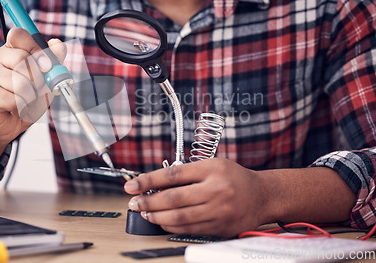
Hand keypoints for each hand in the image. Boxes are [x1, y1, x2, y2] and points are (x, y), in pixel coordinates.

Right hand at [0, 27, 65, 144]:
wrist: (7, 124)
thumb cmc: (26, 97)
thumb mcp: (45, 78)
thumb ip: (53, 61)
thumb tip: (58, 44)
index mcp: (10, 49)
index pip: (18, 34)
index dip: (36, 49)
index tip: (47, 65)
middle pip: (23, 59)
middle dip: (38, 78)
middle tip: (37, 88)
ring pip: (21, 82)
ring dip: (32, 96)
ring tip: (26, 99)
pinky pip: (15, 99)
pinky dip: (23, 107)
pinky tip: (17, 108)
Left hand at [124, 158, 267, 237]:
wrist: (263, 196)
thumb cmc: (234, 178)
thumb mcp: (213, 164)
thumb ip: (187, 172)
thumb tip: (155, 183)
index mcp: (212, 169)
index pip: (173, 174)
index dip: (148, 180)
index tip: (132, 185)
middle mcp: (216, 190)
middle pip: (173, 198)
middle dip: (148, 202)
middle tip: (134, 203)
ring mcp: (219, 211)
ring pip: (179, 217)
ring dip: (157, 216)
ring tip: (145, 213)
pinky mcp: (220, 228)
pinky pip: (189, 229)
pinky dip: (171, 226)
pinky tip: (162, 222)